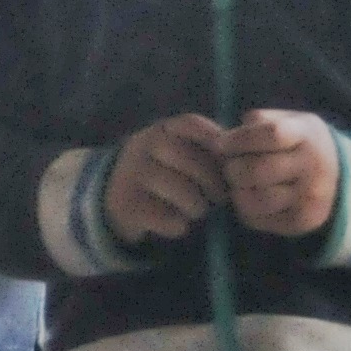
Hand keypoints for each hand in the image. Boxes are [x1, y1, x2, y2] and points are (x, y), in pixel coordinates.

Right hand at [103, 115, 228, 246]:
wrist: (111, 196)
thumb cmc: (160, 172)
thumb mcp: (177, 151)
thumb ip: (206, 149)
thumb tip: (239, 159)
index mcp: (161, 129)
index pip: (192, 124)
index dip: (216, 140)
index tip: (227, 161)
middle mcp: (144, 146)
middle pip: (193, 162)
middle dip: (214, 185)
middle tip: (219, 198)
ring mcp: (132, 175)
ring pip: (185, 194)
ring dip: (198, 208)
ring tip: (196, 211)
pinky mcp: (128, 205)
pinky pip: (169, 219)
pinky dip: (179, 226)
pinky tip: (176, 223)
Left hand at [218, 109, 340, 240]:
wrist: (340, 177)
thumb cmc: (300, 144)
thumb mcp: (288, 121)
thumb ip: (258, 123)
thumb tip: (222, 141)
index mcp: (307, 134)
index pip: (271, 134)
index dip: (238, 139)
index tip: (221, 144)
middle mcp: (313, 166)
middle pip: (256, 170)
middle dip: (232, 168)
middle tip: (230, 167)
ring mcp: (310, 197)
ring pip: (255, 199)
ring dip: (237, 191)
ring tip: (240, 183)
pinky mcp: (302, 221)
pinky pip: (257, 219)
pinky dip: (244, 208)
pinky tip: (251, 197)